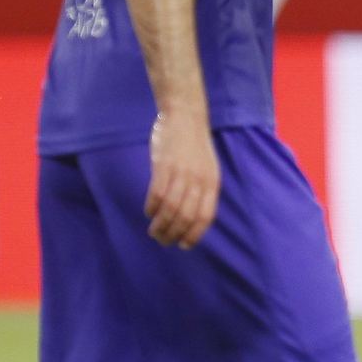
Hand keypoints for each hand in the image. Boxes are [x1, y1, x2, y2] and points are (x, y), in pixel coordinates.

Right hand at [145, 113, 219, 247]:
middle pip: (186, 217)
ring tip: (154, 231)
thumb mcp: (208, 167)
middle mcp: (199, 180)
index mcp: (212, 182)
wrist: (185, 116)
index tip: (184, 245)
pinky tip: (149, 212)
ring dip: (161, 225)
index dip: (195, 234)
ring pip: (171, 209)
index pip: (206, 216)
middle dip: (174, 234)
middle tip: (163, 241)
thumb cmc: (195, 145)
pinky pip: (157, 194)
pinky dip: (152, 208)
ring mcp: (182, 173)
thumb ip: (202, 189)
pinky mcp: (164, 166)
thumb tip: (193, 216)